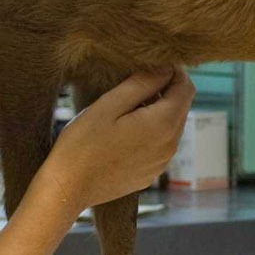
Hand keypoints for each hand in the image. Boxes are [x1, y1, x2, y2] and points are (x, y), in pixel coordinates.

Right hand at [40, 69, 194, 210]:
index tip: (153, 65)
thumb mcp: (109, 105)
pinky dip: (151, 132)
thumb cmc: (82, 144)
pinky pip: (160, 145)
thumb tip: (165, 68)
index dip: (174, 72)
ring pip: (171, 126)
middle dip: (165, 91)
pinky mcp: (151, 173)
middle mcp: (170, 144)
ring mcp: (162, 162)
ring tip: (125, 108)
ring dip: (157, 111)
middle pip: (181, 107)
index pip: (186, 88)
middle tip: (134, 84)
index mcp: (163, 124)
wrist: (68, 189)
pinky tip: (124, 132)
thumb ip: (141, 84)